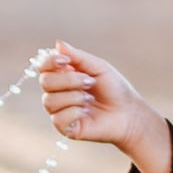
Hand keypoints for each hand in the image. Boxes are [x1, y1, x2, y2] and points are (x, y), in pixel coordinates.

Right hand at [38, 42, 172, 172]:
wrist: (129, 113)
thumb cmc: (114, 89)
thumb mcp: (98, 67)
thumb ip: (78, 57)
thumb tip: (58, 44)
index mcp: (63, 76)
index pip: (43, 67)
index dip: (50, 62)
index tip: (66, 61)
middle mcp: (57, 93)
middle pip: (45, 82)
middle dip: (68, 80)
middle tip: (89, 82)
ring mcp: (60, 111)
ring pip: (49, 101)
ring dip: (74, 96)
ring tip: (90, 98)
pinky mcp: (66, 128)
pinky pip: (58, 119)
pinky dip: (75, 112)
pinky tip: (87, 112)